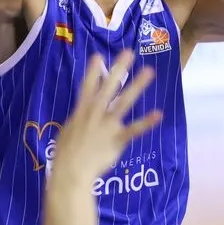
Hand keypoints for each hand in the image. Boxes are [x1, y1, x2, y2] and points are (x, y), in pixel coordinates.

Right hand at [53, 50, 161, 180]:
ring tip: (149, 72)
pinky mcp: (117, 138)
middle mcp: (96, 113)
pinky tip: (158, 114)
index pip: (88, 86)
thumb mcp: (66, 131)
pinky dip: (146, 122)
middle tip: (129, 52)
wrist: (71, 171)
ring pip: (124, 101)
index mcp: (82, 110)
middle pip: (109, 86)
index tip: (99, 56)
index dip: (94, 71)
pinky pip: (134, 129)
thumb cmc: (65, 154)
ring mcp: (108, 125)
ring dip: (137, 85)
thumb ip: (77, 121)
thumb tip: (80, 116)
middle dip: (119, 68)